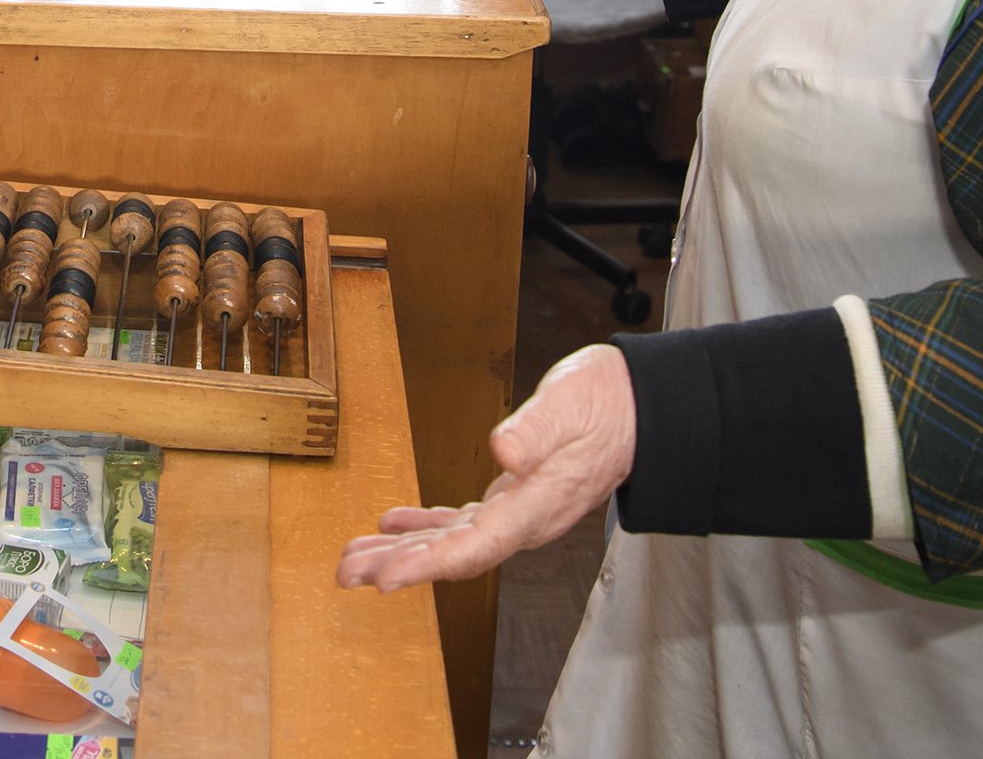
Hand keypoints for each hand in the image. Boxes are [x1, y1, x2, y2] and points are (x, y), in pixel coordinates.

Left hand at [337, 344, 636, 592]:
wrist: (635, 406)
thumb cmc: (604, 403)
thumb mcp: (568, 406)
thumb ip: (535, 431)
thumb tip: (502, 452)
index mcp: (536, 505)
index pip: (474, 547)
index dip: (427, 566)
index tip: (386, 579)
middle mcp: (525, 520)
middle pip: (455, 556)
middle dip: (399, 567)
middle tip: (347, 575)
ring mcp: (519, 513)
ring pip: (452, 543)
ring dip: (402, 550)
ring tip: (356, 558)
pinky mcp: (514, 497)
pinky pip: (462, 522)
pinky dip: (425, 524)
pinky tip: (393, 523)